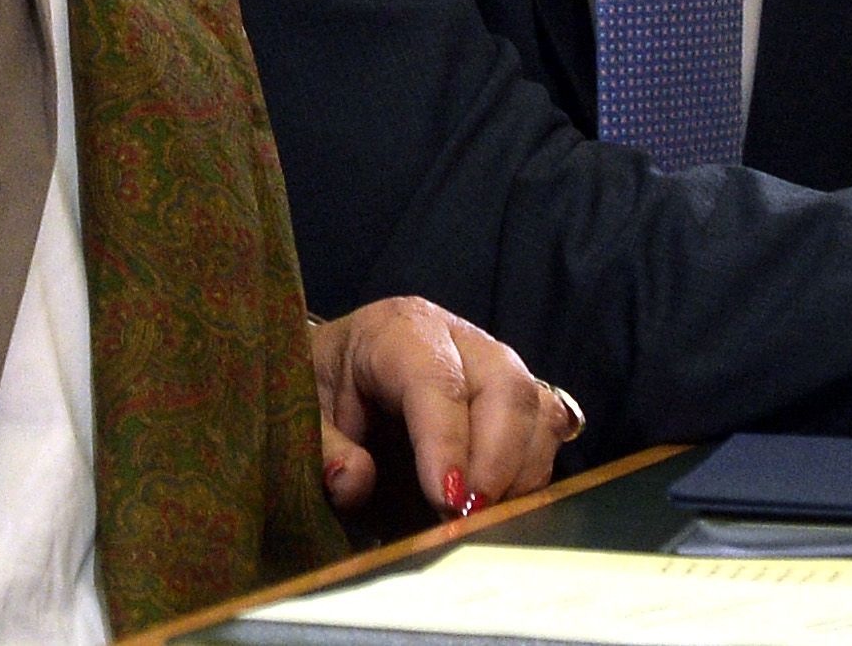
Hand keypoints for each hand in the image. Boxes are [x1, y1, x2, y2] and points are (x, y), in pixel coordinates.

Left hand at [309, 297, 574, 516]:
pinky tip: (501, 507)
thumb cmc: (323, 391)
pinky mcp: (516, 395)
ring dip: (520, 474)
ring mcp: (494, 363)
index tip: (447, 500)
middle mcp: (458, 337)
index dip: (448, 442)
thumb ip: (324, 448)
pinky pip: (546, 429)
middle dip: (497, 461)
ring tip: (482, 520)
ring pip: (536, 410)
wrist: (340, 373)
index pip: (437, 380)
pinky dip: (531, 474)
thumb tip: (354, 481)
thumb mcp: (305, 414)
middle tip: (469, 518)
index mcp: (399, 330)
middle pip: (505, 387)